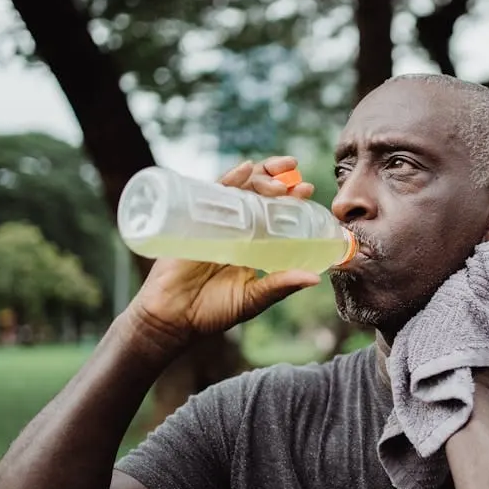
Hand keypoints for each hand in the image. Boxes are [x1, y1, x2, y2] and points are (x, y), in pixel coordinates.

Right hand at [126, 156, 321, 347]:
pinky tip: (245, 169)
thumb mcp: (252, 298)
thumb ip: (280, 286)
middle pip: (258, 194)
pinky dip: (229, 178)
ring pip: (240, 189)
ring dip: (261, 177)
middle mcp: (236, 228)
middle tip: (298, 183)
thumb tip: (315, 278)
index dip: (291, 199)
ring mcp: (215, 221)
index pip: (274, 213)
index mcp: (253, 243)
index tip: (307, 189)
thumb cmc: (211, 311)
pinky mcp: (194, 219)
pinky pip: (212, 193)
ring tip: (280, 178)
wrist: (173, 318)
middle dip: (279, 180)